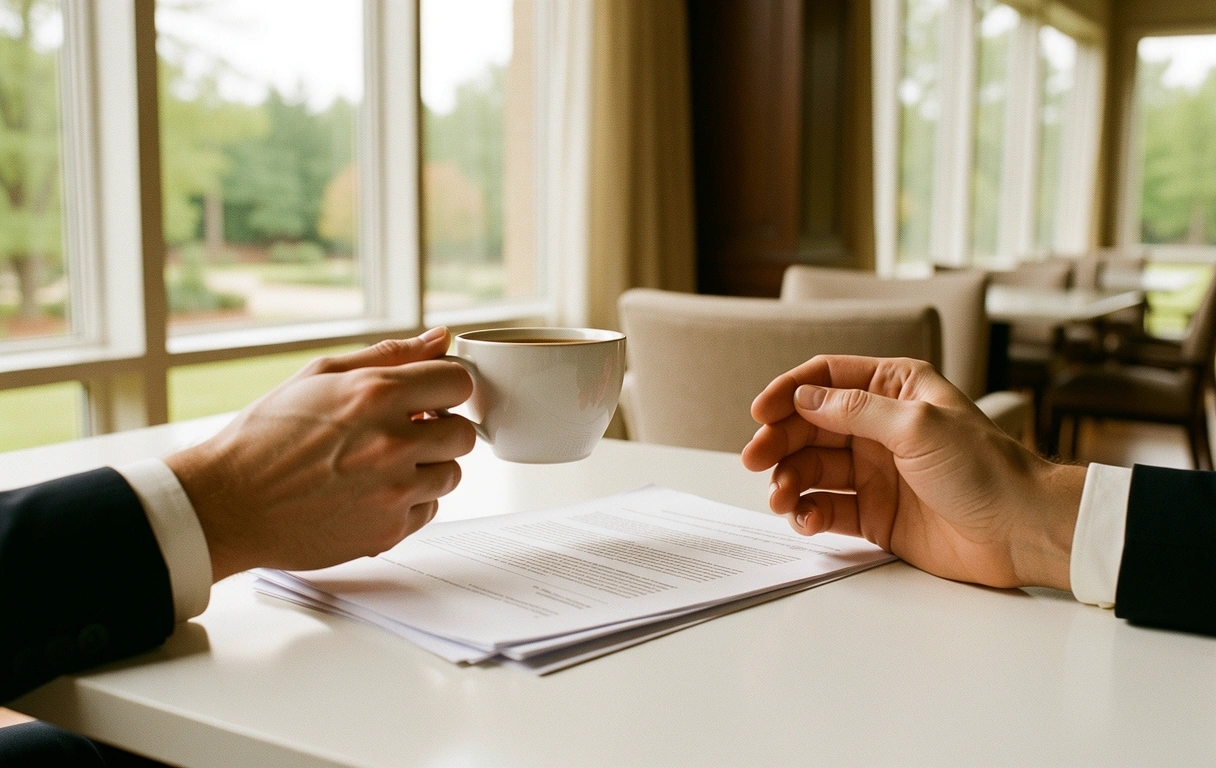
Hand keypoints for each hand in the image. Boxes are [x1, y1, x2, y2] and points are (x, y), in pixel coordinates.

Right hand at [165, 327, 476, 580]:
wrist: (227, 504)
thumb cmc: (264, 437)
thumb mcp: (319, 376)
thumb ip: (389, 355)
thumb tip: (438, 338)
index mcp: (375, 394)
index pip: (459, 382)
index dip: (446, 387)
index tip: (430, 397)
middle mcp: (391, 443)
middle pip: (464, 433)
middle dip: (441, 429)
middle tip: (406, 431)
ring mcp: (393, 491)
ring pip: (452, 474)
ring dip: (428, 467)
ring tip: (383, 464)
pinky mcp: (388, 531)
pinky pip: (429, 509)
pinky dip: (409, 501)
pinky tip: (371, 492)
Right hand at [741, 356, 1083, 590]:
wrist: (1023, 531)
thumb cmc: (987, 469)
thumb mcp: (918, 427)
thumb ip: (856, 411)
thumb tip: (804, 399)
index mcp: (895, 390)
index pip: (827, 379)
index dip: (788, 392)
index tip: (760, 413)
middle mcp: (880, 427)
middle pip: (809, 425)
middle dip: (778, 441)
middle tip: (755, 460)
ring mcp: (876, 471)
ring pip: (812, 468)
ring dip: (789, 480)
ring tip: (781, 499)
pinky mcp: (875, 513)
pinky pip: (827, 507)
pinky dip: (808, 512)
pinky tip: (804, 518)